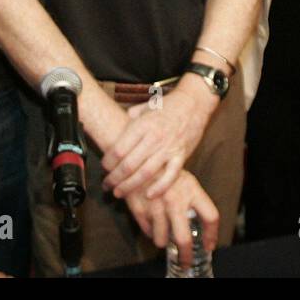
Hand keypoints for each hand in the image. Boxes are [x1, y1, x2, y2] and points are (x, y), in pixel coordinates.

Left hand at [101, 83, 214, 198]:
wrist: (194, 103)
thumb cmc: (168, 105)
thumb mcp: (146, 107)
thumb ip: (132, 116)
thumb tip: (121, 122)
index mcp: (142, 126)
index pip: (119, 149)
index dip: (108, 162)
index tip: (104, 168)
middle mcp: (154, 138)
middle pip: (129, 164)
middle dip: (114, 178)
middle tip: (106, 185)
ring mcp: (168, 148)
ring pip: (145, 173)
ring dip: (130, 186)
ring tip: (119, 193)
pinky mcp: (181, 156)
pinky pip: (170, 176)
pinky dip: (159, 188)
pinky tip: (149, 196)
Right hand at [124, 170, 217, 267]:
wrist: (137, 159)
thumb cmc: (164, 169)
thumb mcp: (184, 179)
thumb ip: (193, 199)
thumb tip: (201, 222)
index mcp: (192, 190)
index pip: (210, 216)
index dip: (212, 234)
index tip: (209, 245)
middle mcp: (176, 200)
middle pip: (184, 239)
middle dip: (185, 255)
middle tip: (185, 261)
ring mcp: (157, 206)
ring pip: (162, 240)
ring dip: (163, 241)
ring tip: (163, 236)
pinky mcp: (140, 209)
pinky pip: (148, 232)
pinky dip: (151, 232)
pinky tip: (152, 223)